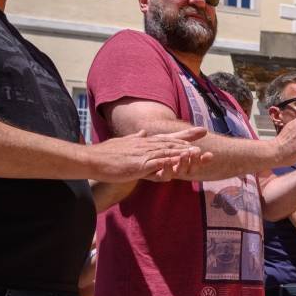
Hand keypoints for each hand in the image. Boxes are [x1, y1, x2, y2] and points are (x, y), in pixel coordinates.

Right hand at [87, 128, 209, 183]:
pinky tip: (178, 163)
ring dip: (182, 150)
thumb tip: (142, 132)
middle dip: (187, 137)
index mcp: (143, 142)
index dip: (182, 134)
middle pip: (170, 140)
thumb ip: (135, 138)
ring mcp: (142, 154)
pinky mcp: (138, 165)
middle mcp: (144, 145)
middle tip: (204, 132)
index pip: (166, 136)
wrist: (92, 160)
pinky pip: (156, 163)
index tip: (196, 130)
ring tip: (197, 150)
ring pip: (166, 150)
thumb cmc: (106, 154)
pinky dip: (168, 162)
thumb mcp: (123, 143)